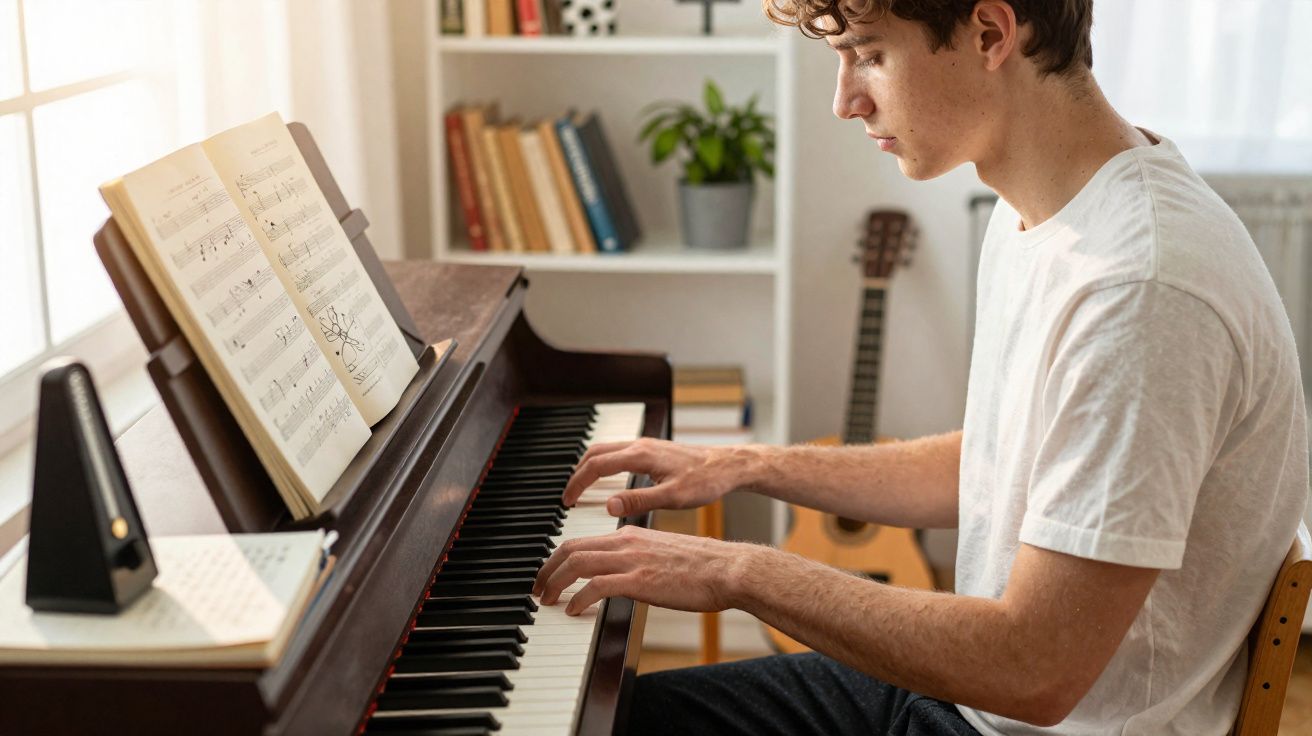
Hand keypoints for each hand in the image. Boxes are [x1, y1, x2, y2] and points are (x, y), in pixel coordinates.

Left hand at [532, 525, 757, 615]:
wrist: (727, 569)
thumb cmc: (703, 566)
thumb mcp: (663, 555)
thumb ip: (639, 560)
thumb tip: (623, 576)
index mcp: (630, 534)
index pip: (581, 540)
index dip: (558, 558)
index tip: (549, 574)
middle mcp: (626, 542)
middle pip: (570, 548)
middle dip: (547, 569)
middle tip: (537, 588)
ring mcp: (631, 560)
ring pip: (576, 563)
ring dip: (554, 583)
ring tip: (546, 600)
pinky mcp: (639, 580)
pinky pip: (595, 587)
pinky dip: (578, 598)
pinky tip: (573, 610)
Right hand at [563, 438, 755, 516]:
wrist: (729, 466)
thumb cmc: (706, 481)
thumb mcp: (672, 497)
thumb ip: (638, 501)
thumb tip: (607, 507)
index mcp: (640, 455)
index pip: (596, 466)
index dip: (577, 484)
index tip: (567, 501)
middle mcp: (640, 445)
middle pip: (595, 453)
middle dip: (578, 474)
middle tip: (568, 496)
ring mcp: (646, 444)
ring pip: (606, 449)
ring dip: (589, 466)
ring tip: (581, 487)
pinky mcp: (654, 449)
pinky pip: (618, 451)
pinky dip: (604, 463)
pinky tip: (608, 478)